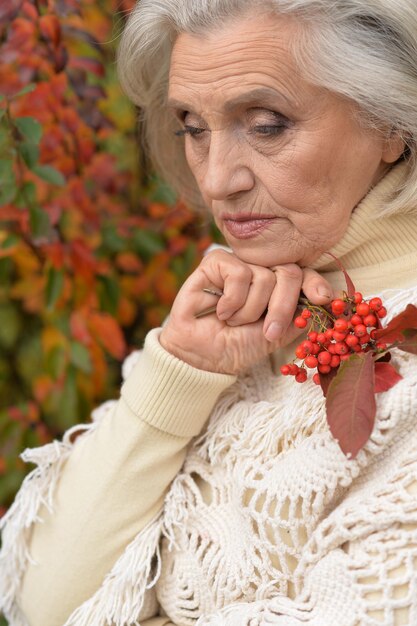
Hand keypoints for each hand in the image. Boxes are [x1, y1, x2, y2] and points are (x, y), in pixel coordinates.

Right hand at [159, 250, 333, 374]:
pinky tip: (220, 311)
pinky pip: (239, 273)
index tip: (322, 299)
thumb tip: (325, 300)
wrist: (204, 357)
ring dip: (249, 311)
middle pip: (289, 271)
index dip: (315, 283)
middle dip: (281, 306)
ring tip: (233, 321)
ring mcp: (239, 263)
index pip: (303, 273)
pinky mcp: (215, 262)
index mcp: (278, 284)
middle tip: (268, 330)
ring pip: (264, 276)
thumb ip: (299, 315)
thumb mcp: (278, 334)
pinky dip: (232, 300)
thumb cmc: (239, 345)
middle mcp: (260, 269)